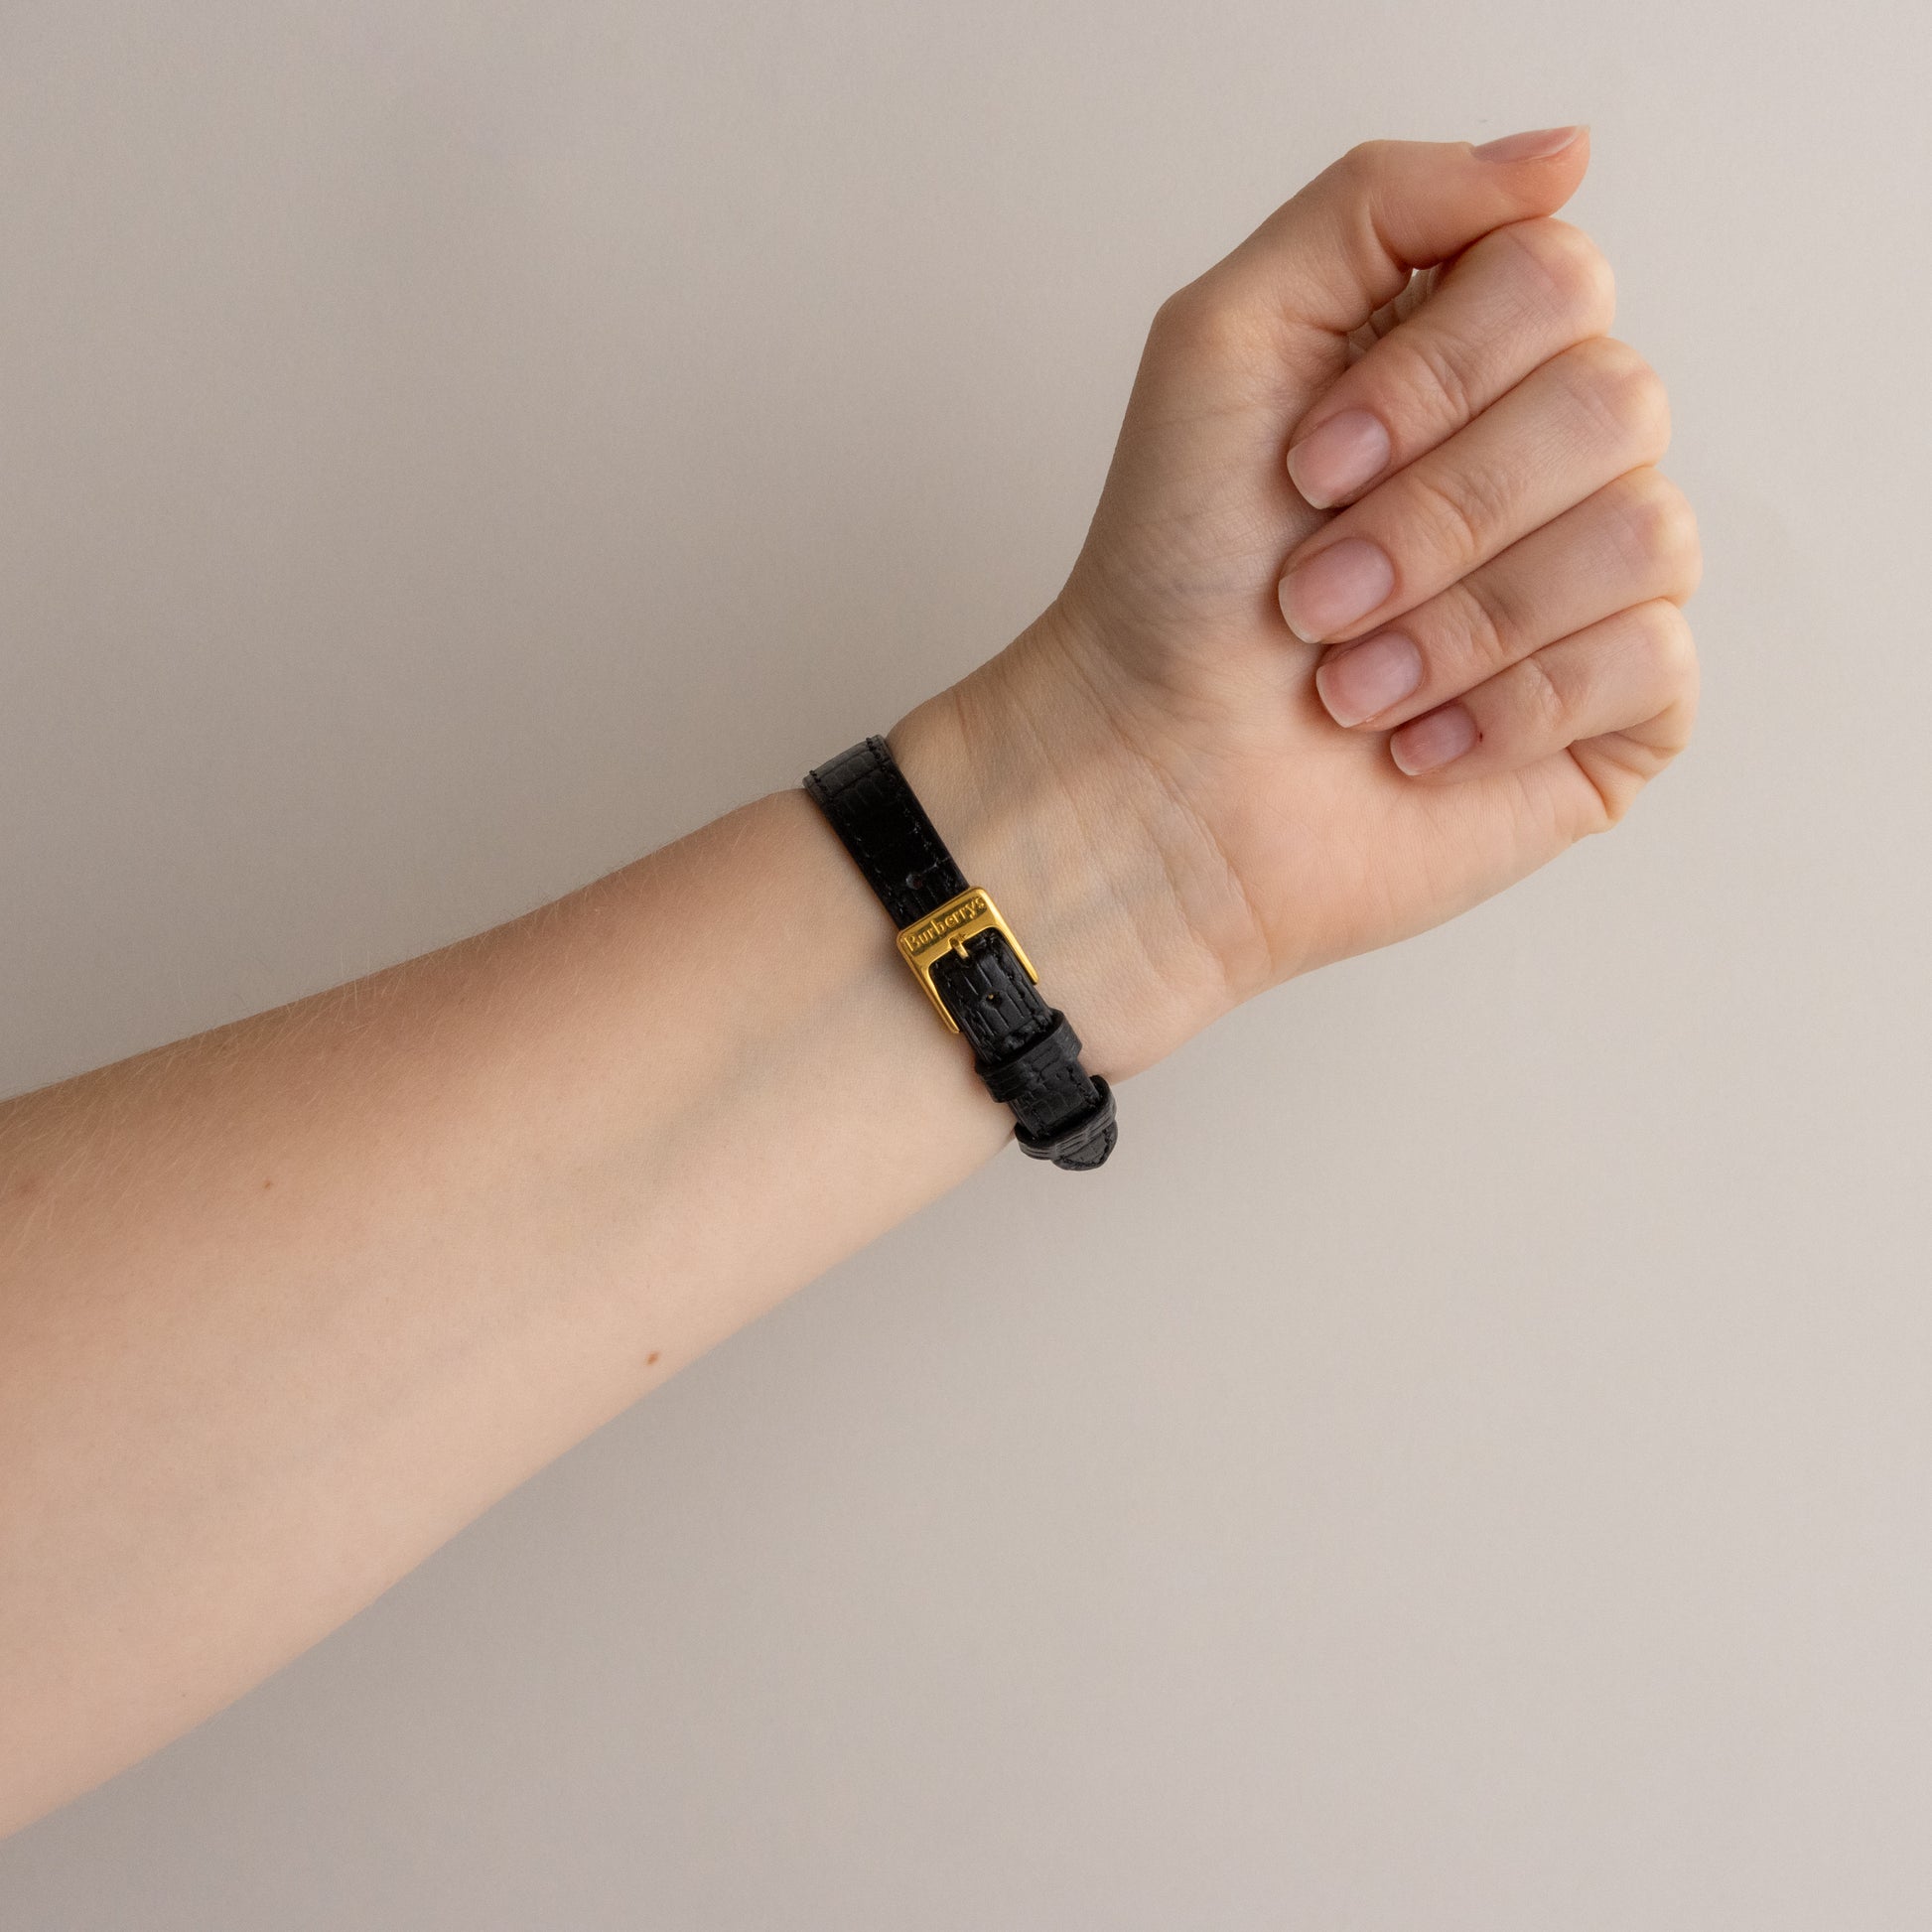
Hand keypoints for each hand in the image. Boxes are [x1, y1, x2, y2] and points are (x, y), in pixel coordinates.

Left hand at [899, 128, 1700, 1076]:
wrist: (1157, 778)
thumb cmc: (1172, 579)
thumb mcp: (1226, 338)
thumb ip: (1376, 204)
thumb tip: (1564, 156)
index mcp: (1473, 357)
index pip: (1560, 277)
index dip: (1434, 379)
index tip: (1307, 467)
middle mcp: (1551, 456)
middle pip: (1617, 401)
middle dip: (1433, 516)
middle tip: (1313, 596)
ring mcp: (1596, 586)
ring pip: (1642, 535)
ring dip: (1458, 624)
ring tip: (1347, 685)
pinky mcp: (1619, 712)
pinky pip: (1652, 661)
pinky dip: (1509, 708)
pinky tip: (1417, 745)